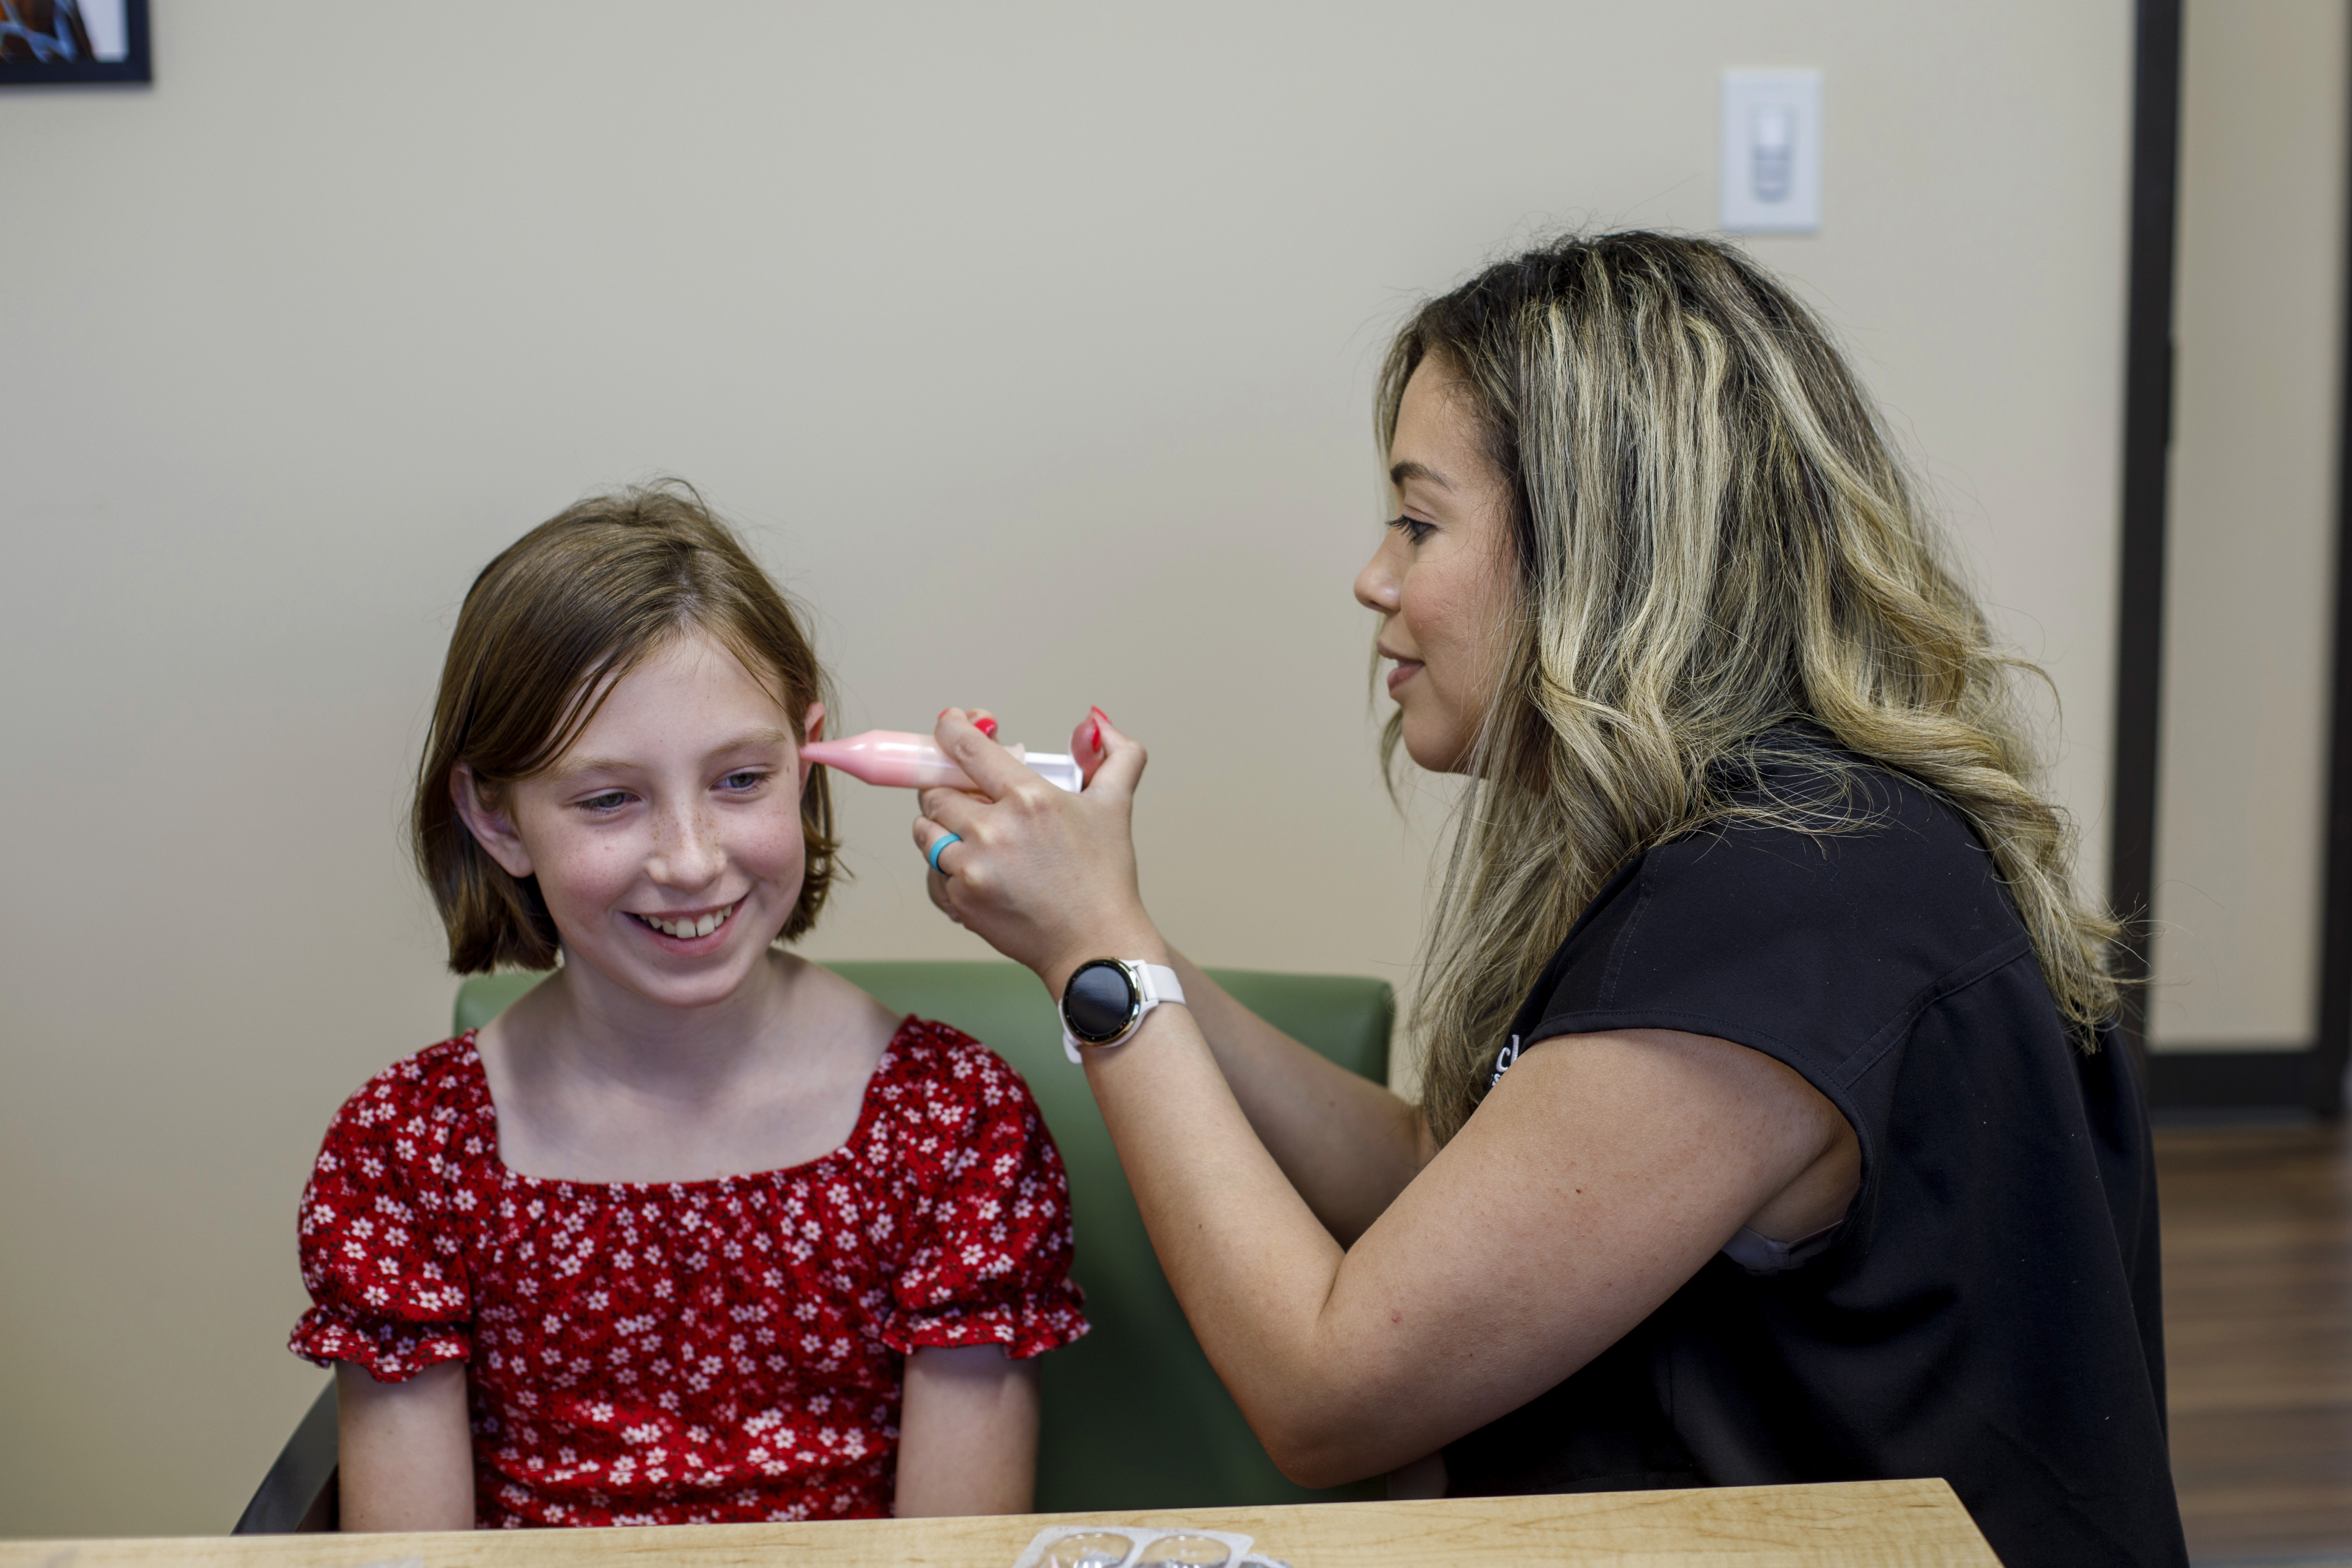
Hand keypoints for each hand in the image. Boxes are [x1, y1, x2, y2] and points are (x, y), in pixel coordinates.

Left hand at [914, 708, 1165, 994]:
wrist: (1094, 946)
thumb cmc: (1104, 879)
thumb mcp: (1116, 806)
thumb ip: (1117, 755)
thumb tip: (1097, 722)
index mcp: (1029, 798)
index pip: (968, 748)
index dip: (950, 729)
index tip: (947, 724)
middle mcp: (994, 829)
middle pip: (936, 791)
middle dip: (948, 789)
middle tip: (971, 798)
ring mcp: (971, 867)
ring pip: (925, 830)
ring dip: (941, 828)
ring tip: (973, 838)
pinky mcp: (959, 899)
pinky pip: (932, 872)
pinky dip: (947, 870)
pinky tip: (977, 874)